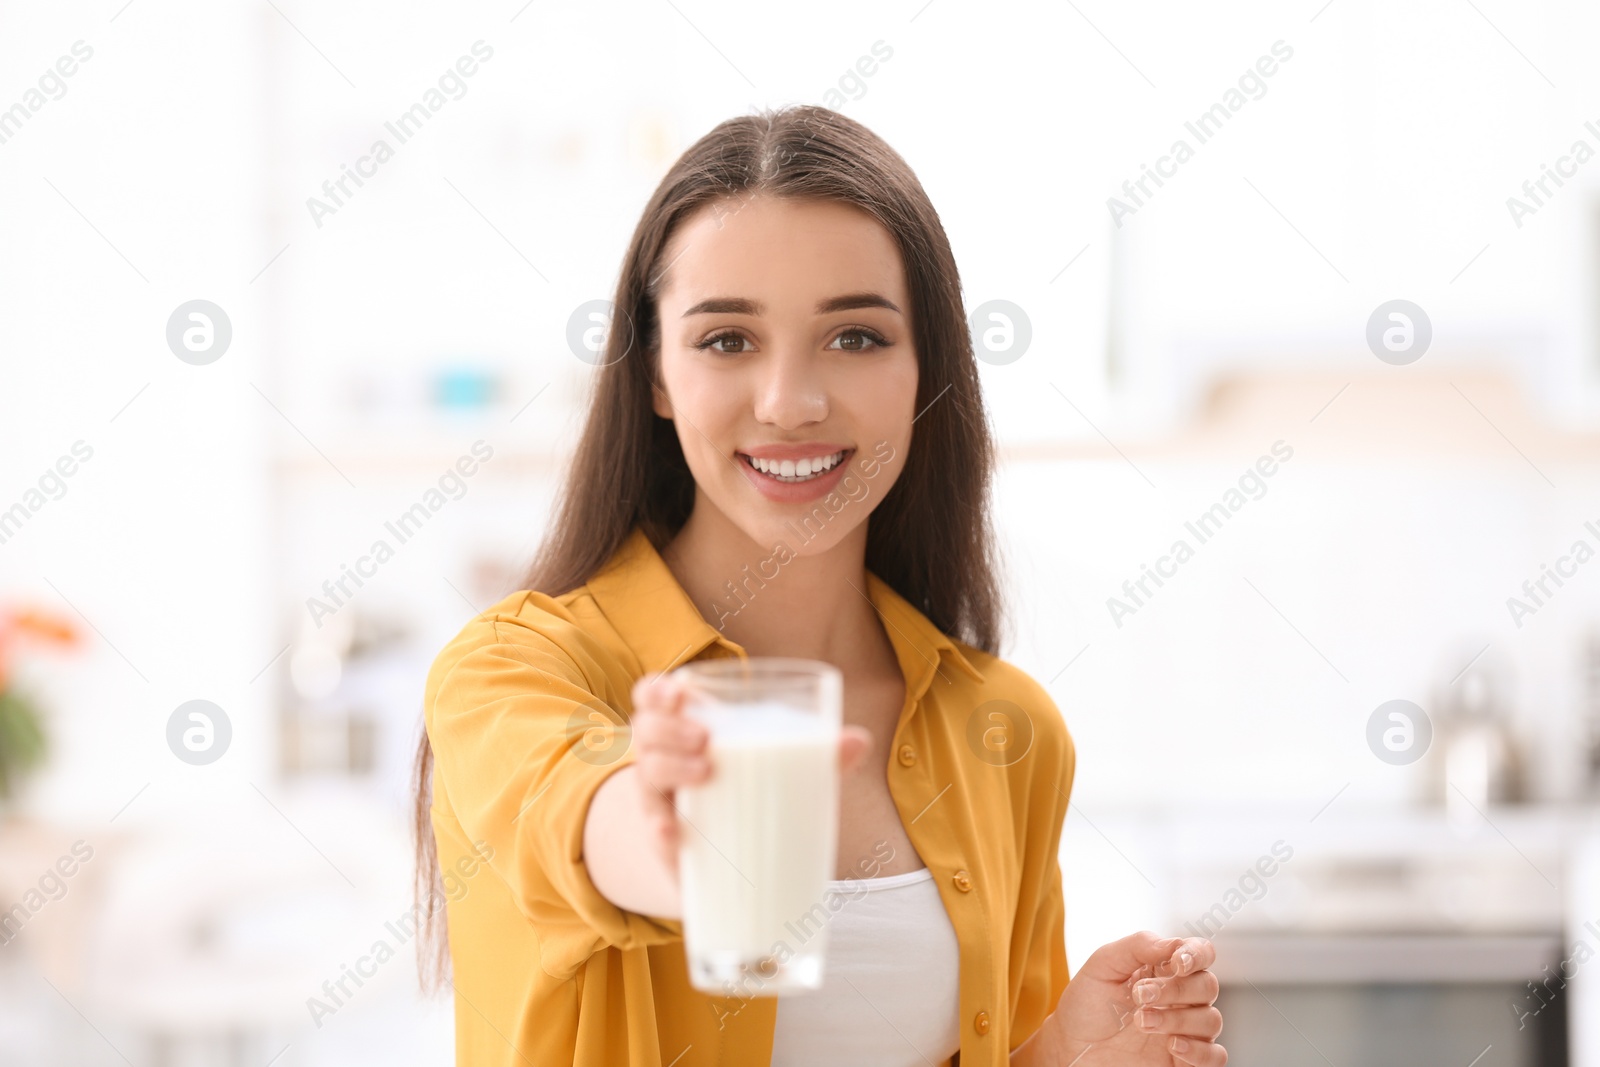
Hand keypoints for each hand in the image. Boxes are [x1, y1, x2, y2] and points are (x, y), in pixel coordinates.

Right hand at [627, 672, 872, 878]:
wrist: (730, 864)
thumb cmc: (753, 795)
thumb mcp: (782, 770)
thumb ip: (817, 755)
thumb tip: (859, 740)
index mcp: (684, 730)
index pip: (653, 698)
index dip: (657, 691)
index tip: (680, 693)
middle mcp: (663, 761)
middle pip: (646, 731)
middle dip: (670, 728)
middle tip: (706, 739)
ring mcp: (661, 803)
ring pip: (647, 775)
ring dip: (669, 767)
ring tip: (705, 772)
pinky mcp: (667, 845)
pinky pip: (654, 834)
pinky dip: (659, 832)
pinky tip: (673, 832)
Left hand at [1049, 931, 1224, 1065]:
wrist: (1071, 1047)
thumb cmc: (1086, 1005)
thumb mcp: (1102, 966)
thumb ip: (1137, 946)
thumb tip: (1173, 943)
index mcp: (1163, 970)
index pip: (1200, 953)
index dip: (1197, 954)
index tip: (1177, 962)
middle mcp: (1179, 998)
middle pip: (1207, 985)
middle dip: (1175, 989)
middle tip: (1140, 996)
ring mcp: (1183, 1029)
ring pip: (1211, 1019)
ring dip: (1177, 1019)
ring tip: (1142, 1022)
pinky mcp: (1183, 1060)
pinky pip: (1215, 1056)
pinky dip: (1200, 1051)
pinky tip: (1172, 1045)